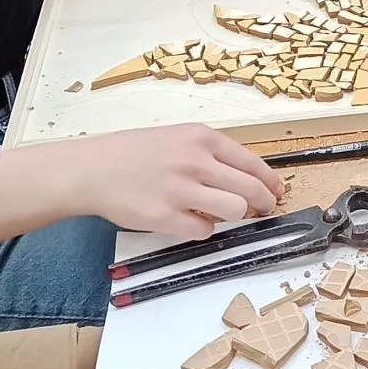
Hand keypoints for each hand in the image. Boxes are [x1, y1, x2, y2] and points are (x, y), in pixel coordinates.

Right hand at [53, 125, 282, 238]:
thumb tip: (247, 176)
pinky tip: (190, 221)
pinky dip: (203, 229)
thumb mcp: (175, 138)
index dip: (270, 181)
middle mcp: (194, 161)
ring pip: (234, 210)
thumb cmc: (132, 153)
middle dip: (263, 203)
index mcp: (200, 138)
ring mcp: (180, 189)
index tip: (276, 191)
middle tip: (263, 210)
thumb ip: (209, 153)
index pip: (252, 162)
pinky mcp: (164, 216)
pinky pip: (204, 230)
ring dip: (234, 216)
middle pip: (251, 189)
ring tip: (222, 214)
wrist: (90, 169)